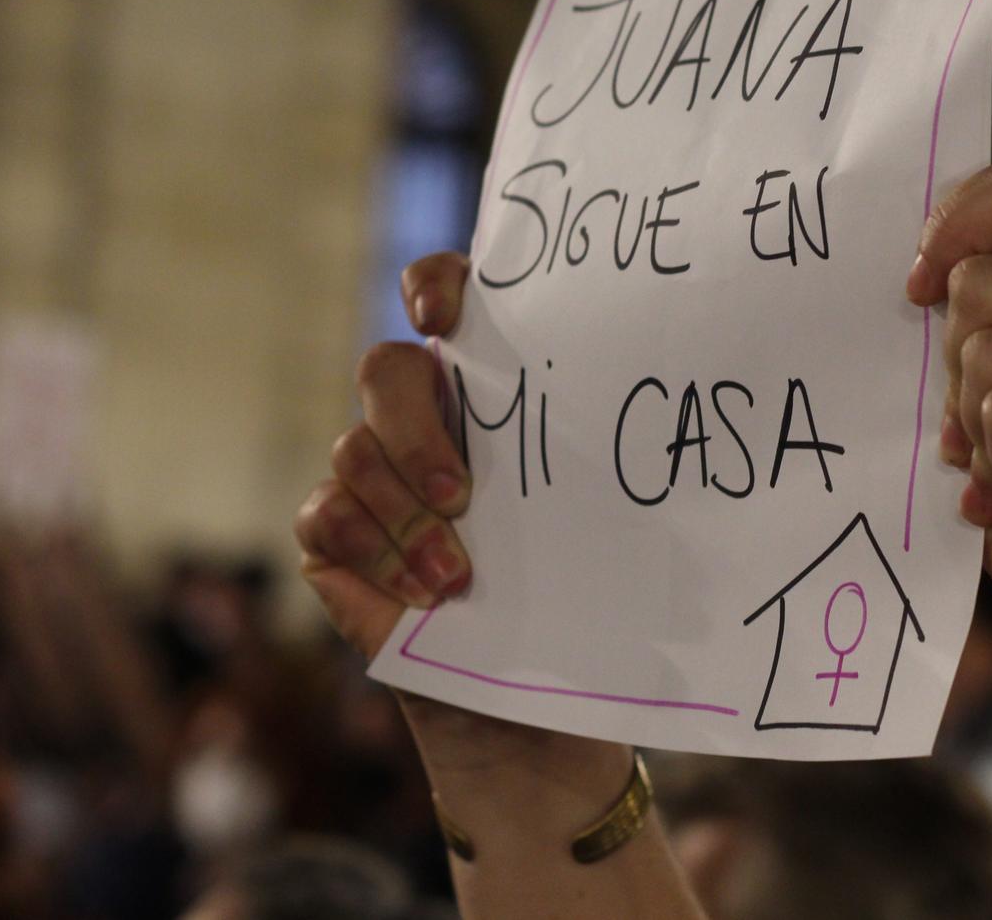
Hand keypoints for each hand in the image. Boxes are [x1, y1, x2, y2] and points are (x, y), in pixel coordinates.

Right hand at [294, 255, 632, 821]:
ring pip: (351, 448)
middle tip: (462, 493)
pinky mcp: (334, 540)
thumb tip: (669, 407)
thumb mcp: (602, 526)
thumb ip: (593, 464)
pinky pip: (322, 517)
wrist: (535, 707)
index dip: (435, 285)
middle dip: (414, 427)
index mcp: (492, 396)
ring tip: (456, 579)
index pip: (445, 296)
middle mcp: (424, 423)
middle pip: (384, 370)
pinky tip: (417, 601)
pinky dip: (369, 555)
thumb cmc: (578, 606)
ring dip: (403, 517)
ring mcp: (373, 478)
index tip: (443, 318)